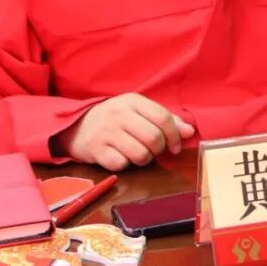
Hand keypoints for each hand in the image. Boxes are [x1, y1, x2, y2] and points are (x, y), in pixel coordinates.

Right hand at [53, 93, 195, 171]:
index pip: (163, 117)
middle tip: (155, 151)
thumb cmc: (116, 119)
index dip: (175, 135)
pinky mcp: (96, 151)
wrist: (76, 126)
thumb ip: (166, 120)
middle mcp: (119, 115)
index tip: (176, 146)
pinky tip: (121, 156)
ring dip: (144, 158)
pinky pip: (122, 165)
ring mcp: (106, 133)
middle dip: (160, 149)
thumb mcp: (139, 112)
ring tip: (138, 152)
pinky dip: (126, 165)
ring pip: (140, 154)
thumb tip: (190, 131)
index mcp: (132, 101)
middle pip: (153, 138)